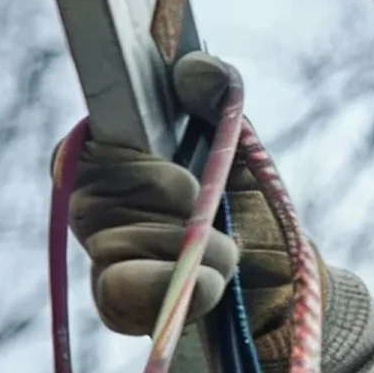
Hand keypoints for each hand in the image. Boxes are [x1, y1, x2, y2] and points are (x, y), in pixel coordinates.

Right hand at [66, 52, 301, 348]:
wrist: (286, 282)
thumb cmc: (252, 209)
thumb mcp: (243, 145)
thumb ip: (218, 98)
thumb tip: (193, 68)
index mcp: (115, 158)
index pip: (87, 145)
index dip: (140, 164)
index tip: (188, 181)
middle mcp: (95, 204)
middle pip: (115, 195)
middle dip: (186, 207)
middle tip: (214, 216)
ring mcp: (102, 255)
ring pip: (130, 243)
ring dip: (200, 250)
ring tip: (226, 253)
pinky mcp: (117, 304)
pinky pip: (128, 289)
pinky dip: (186, 288)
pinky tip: (212, 285)